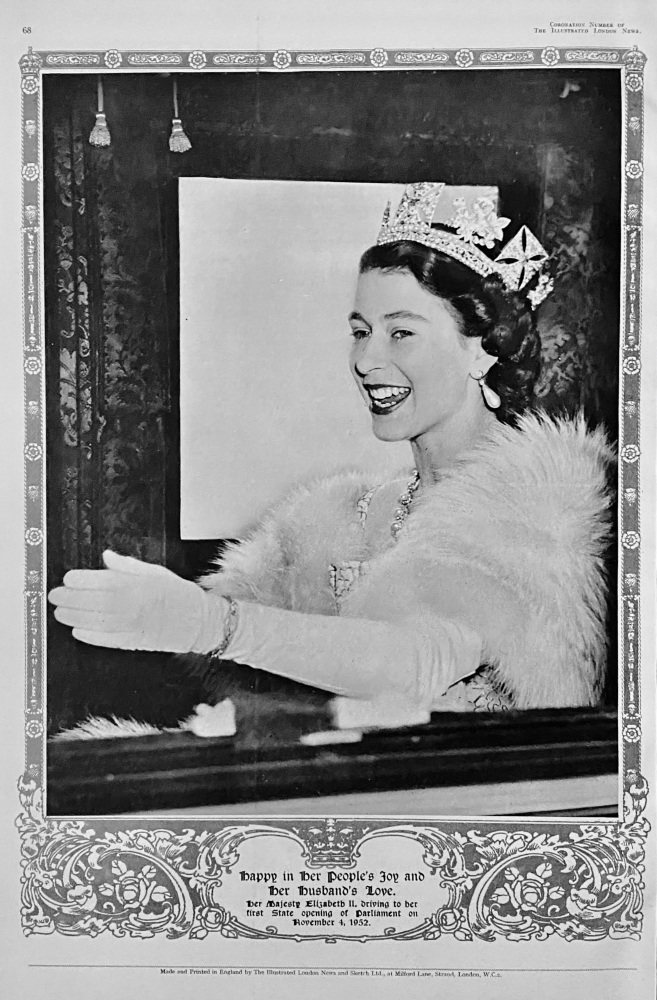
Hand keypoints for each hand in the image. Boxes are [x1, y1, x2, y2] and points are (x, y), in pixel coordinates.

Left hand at [48, 550, 227, 652]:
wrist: (200, 622)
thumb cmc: (179, 595)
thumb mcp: (156, 572)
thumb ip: (127, 566)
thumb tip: (106, 557)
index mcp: (137, 585)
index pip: (100, 581)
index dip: (79, 580)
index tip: (68, 578)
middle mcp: (132, 606)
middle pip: (92, 602)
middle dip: (69, 599)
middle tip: (55, 596)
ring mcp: (132, 626)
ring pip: (94, 622)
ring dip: (73, 618)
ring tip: (60, 613)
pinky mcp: (134, 642)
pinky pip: (106, 640)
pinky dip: (89, 636)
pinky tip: (77, 631)